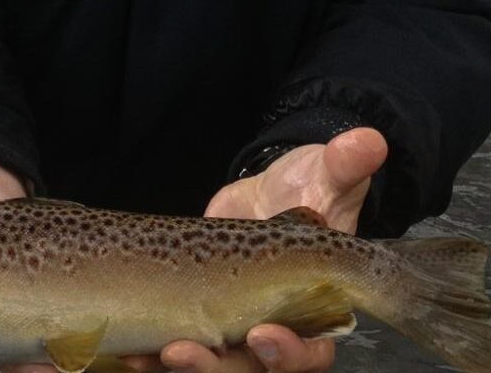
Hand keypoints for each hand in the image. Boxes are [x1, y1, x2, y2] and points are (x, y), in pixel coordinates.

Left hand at [157, 128, 388, 372]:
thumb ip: (346, 165)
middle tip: (182, 352)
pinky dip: (148, 355)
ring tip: (138, 357)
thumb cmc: (309, 190)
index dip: (291, 354)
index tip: (263, 336)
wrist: (273, 189)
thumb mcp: (327, 174)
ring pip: (210, 366)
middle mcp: (275, 328)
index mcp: (316, 309)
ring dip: (177, 367)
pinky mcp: (196, 314)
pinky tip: (122, 351)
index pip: (313, 351)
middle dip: (215, 368)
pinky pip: (174, 347)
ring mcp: (232, 327)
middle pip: (250, 371)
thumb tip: (368, 140)